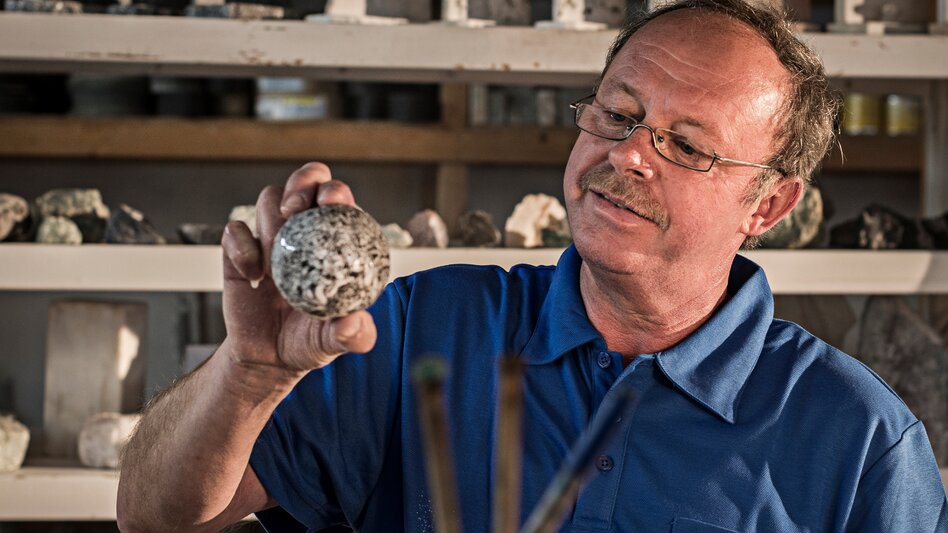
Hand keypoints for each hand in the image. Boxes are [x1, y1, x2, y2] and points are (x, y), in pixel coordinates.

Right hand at [220, 162, 377, 372]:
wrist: (267, 357)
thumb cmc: (309, 341)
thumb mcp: (335, 342)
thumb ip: (353, 335)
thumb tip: (357, 323)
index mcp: (335, 241)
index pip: (339, 200)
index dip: (336, 191)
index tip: (333, 201)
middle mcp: (305, 231)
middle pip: (306, 181)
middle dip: (303, 182)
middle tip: (296, 209)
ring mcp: (272, 237)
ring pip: (269, 198)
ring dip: (270, 218)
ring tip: (275, 256)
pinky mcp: (239, 250)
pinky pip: (234, 230)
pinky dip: (241, 248)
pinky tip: (253, 277)